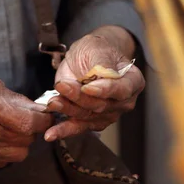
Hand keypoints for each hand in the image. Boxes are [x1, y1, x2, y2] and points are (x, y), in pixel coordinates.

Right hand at [0, 73, 51, 171]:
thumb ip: (15, 100)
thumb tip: (38, 110)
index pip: (31, 124)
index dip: (43, 120)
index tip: (42, 115)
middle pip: (27, 141)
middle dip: (30, 130)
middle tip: (21, 120)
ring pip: (18, 154)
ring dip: (18, 143)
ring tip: (6, 130)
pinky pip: (2, 162)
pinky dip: (4, 152)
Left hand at [44, 26, 144, 141]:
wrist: (84, 59)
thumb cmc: (95, 51)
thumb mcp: (98, 49)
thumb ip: (102, 63)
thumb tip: (102, 75)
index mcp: (132, 82)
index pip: (121, 90)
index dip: (104, 90)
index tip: (87, 87)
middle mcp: (122, 102)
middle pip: (101, 105)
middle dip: (79, 98)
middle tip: (62, 86)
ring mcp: (107, 114)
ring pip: (86, 116)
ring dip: (68, 110)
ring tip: (53, 102)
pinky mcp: (90, 122)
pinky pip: (77, 127)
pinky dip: (63, 130)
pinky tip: (51, 133)